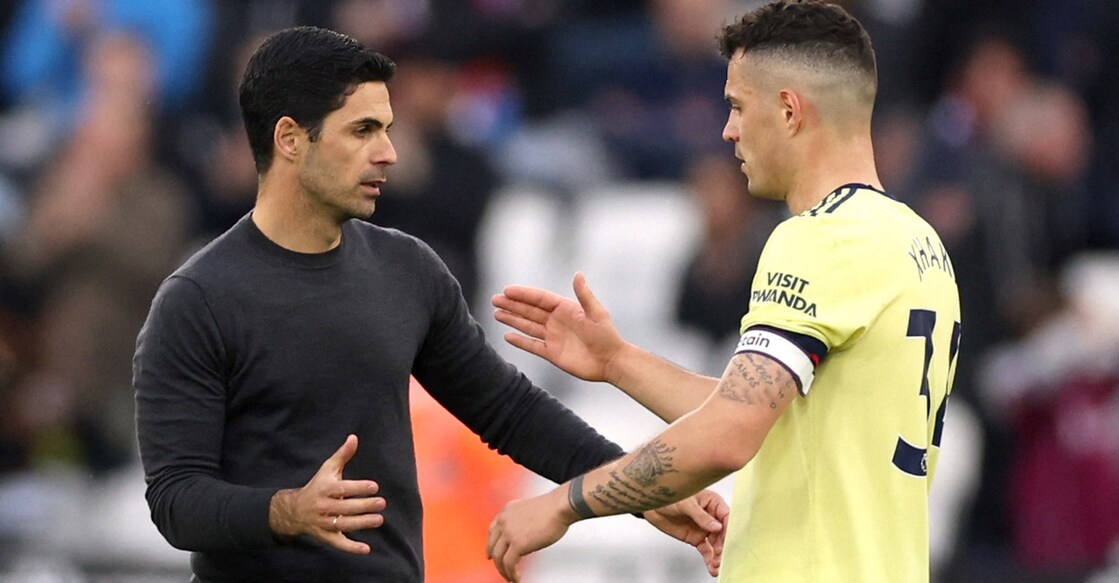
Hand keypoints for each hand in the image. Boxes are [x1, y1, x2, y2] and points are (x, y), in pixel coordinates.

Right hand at [269, 435, 385, 553]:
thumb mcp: (327, 469)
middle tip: (382, 503)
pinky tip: (366, 549)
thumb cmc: (317, 486)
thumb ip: (342, 455)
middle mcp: (323, 507)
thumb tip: (354, 437)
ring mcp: (324, 523)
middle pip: (345, 507)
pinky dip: (352, 548)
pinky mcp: (326, 537)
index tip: (374, 486)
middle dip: (364, 506)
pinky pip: (339, 544)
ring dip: (362, 523)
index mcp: (324, 489)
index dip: (358, 488)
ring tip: (379, 520)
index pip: (342, 489)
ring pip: (344, 525)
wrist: (295, 510)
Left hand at [486, 488, 575, 581]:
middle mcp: (504, 521)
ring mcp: (509, 532)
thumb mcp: (529, 510)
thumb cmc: (552, 508)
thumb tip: (522, 538)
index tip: (490, 554)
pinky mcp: (517, 544)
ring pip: (499, 557)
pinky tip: (516, 578)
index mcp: (507, 511)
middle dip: (495, 560)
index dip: (490, 545)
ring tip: (510, 577)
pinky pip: (509, 564)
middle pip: (493, 545)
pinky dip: (511, 574)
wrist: (559, 507)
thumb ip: (521, 522)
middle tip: (501, 569)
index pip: (492, 530)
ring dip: (503, 570)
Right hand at [492, 272, 625, 382]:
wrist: (611, 361)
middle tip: (494, 299)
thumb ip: (584, 295)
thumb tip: (578, 274)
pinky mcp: (552, 353)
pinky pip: (532, 345)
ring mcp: (553, 337)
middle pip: (529, 311)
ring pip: (528, 326)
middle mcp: (557, 321)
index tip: (507, 290)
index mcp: (565, 309)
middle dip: (512, 305)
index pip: (539, 299)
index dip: (523, 294)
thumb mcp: (597, 313)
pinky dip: (520, 341)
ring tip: (497, 313)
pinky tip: (508, 335)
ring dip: (513, 319)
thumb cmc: (607, 335)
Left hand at [644, 490, 729, 576]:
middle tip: (721, 554)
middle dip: (724, 545)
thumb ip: (701, 516)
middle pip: (724, 533)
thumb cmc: (670, 497)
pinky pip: (706, 550)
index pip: (726, 516)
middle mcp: (711, 517)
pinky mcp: (697, 539)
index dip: (729, 528)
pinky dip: (709, 559)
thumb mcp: (686, 504)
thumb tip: (717, 526)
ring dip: (718, 555)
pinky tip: (711, 566)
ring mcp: (704, 529)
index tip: (728, 539)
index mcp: (712, 503)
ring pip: (716, 544)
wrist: (653, 505)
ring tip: (717, 564)